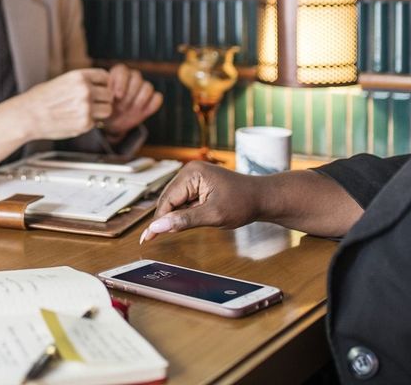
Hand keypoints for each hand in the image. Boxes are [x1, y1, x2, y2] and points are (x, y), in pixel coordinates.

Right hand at [19, 68, 112, 141]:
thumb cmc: (40, 99)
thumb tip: (98, 87)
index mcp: (79, 76)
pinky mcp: (84, 124)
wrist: (27, 116)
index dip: (103, 84)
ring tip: (85, 113)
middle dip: (102, 100)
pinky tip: (74, 120)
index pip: (104, 76)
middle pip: (109, 94)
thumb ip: (81, 83)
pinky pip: (95, 123)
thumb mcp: (62, 81)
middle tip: (91, 104)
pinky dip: (88, 123)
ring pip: (108, 110)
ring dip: (99, 112)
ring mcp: (86, 108)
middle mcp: (85, 90)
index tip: (99, 89)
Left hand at [101, 64, 161, 141]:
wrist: (112, 121)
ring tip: (128, 110)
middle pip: (137, 78)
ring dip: (139, 100)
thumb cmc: (103, 108)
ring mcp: (143, 88)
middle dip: (129, 94)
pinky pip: (157, 98)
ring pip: (148, 87)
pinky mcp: (152, 100)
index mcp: (118, 73)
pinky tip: (141, 112)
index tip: (116, 95)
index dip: (121, 82)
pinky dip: (151, 105)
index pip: (123, 70)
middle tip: (121, 106)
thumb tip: (108, 93)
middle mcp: (132, 78)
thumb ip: (103, 93)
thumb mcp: (99, 100)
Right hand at [139, 161, 262, 242]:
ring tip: (176, 229)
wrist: (263, 198)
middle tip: (152, 238)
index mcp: (192, 173)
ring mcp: (194, 177)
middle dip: (164, 218)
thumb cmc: (244, 203)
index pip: (167, 199)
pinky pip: (184, 200)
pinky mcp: (199, 184)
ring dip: (175, 216)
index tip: (147, 237)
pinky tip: (188, 221)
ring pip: (175, 201)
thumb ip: (184, 220)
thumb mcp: (213, 215)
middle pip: (168, 199)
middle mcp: (190, 171)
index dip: (158, 220)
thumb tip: (159, 226)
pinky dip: (184, 213)